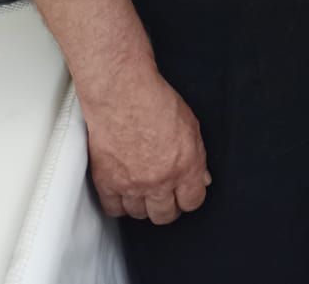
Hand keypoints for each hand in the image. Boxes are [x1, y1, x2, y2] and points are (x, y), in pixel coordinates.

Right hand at [84, 69, 209, 224]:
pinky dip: (120, 204)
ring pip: (139, 215)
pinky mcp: (107, 182)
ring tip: (144, 192)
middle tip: (165, 196)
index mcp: (185, 167)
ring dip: (143, 206)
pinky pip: (114, 209)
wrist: (122, 94)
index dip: (190, 198)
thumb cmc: (157, 102)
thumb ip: (197, 157)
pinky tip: (124, 194)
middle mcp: (159, 181)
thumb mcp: (191, 126)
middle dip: (168, 207)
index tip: (185, 194)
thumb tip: (202, 178)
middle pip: (164, 215)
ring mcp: (131, 185)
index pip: (192, 202)